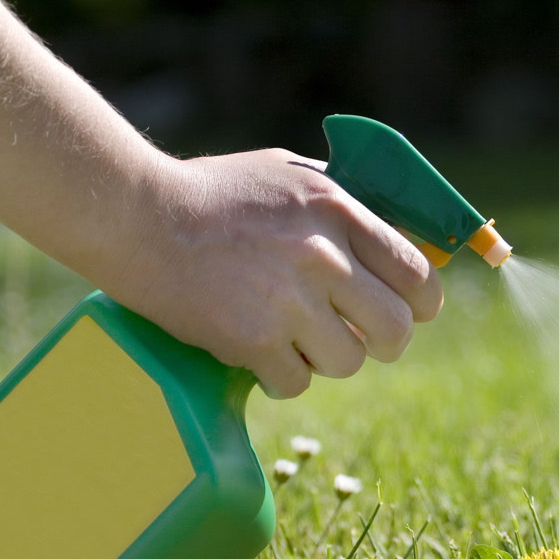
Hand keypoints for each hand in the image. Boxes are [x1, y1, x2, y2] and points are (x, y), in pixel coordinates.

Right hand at [114, 148, 443, 398]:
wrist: (135, 215)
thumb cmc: (214, 193)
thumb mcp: (291, 175)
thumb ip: (346, 205)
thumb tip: (401, 238)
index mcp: (339, 210)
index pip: (417, 273)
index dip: (423, 302)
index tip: (413, 311)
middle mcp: (323, 255)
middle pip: (396, 329)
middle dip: (385, 342)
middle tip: (361, 339)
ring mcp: (288, 300)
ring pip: (349, 361)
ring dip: (327, 358)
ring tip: (296, 338)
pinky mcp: (251, 340)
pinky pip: (297, 382)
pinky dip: (281, 376)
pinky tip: (259, 351)